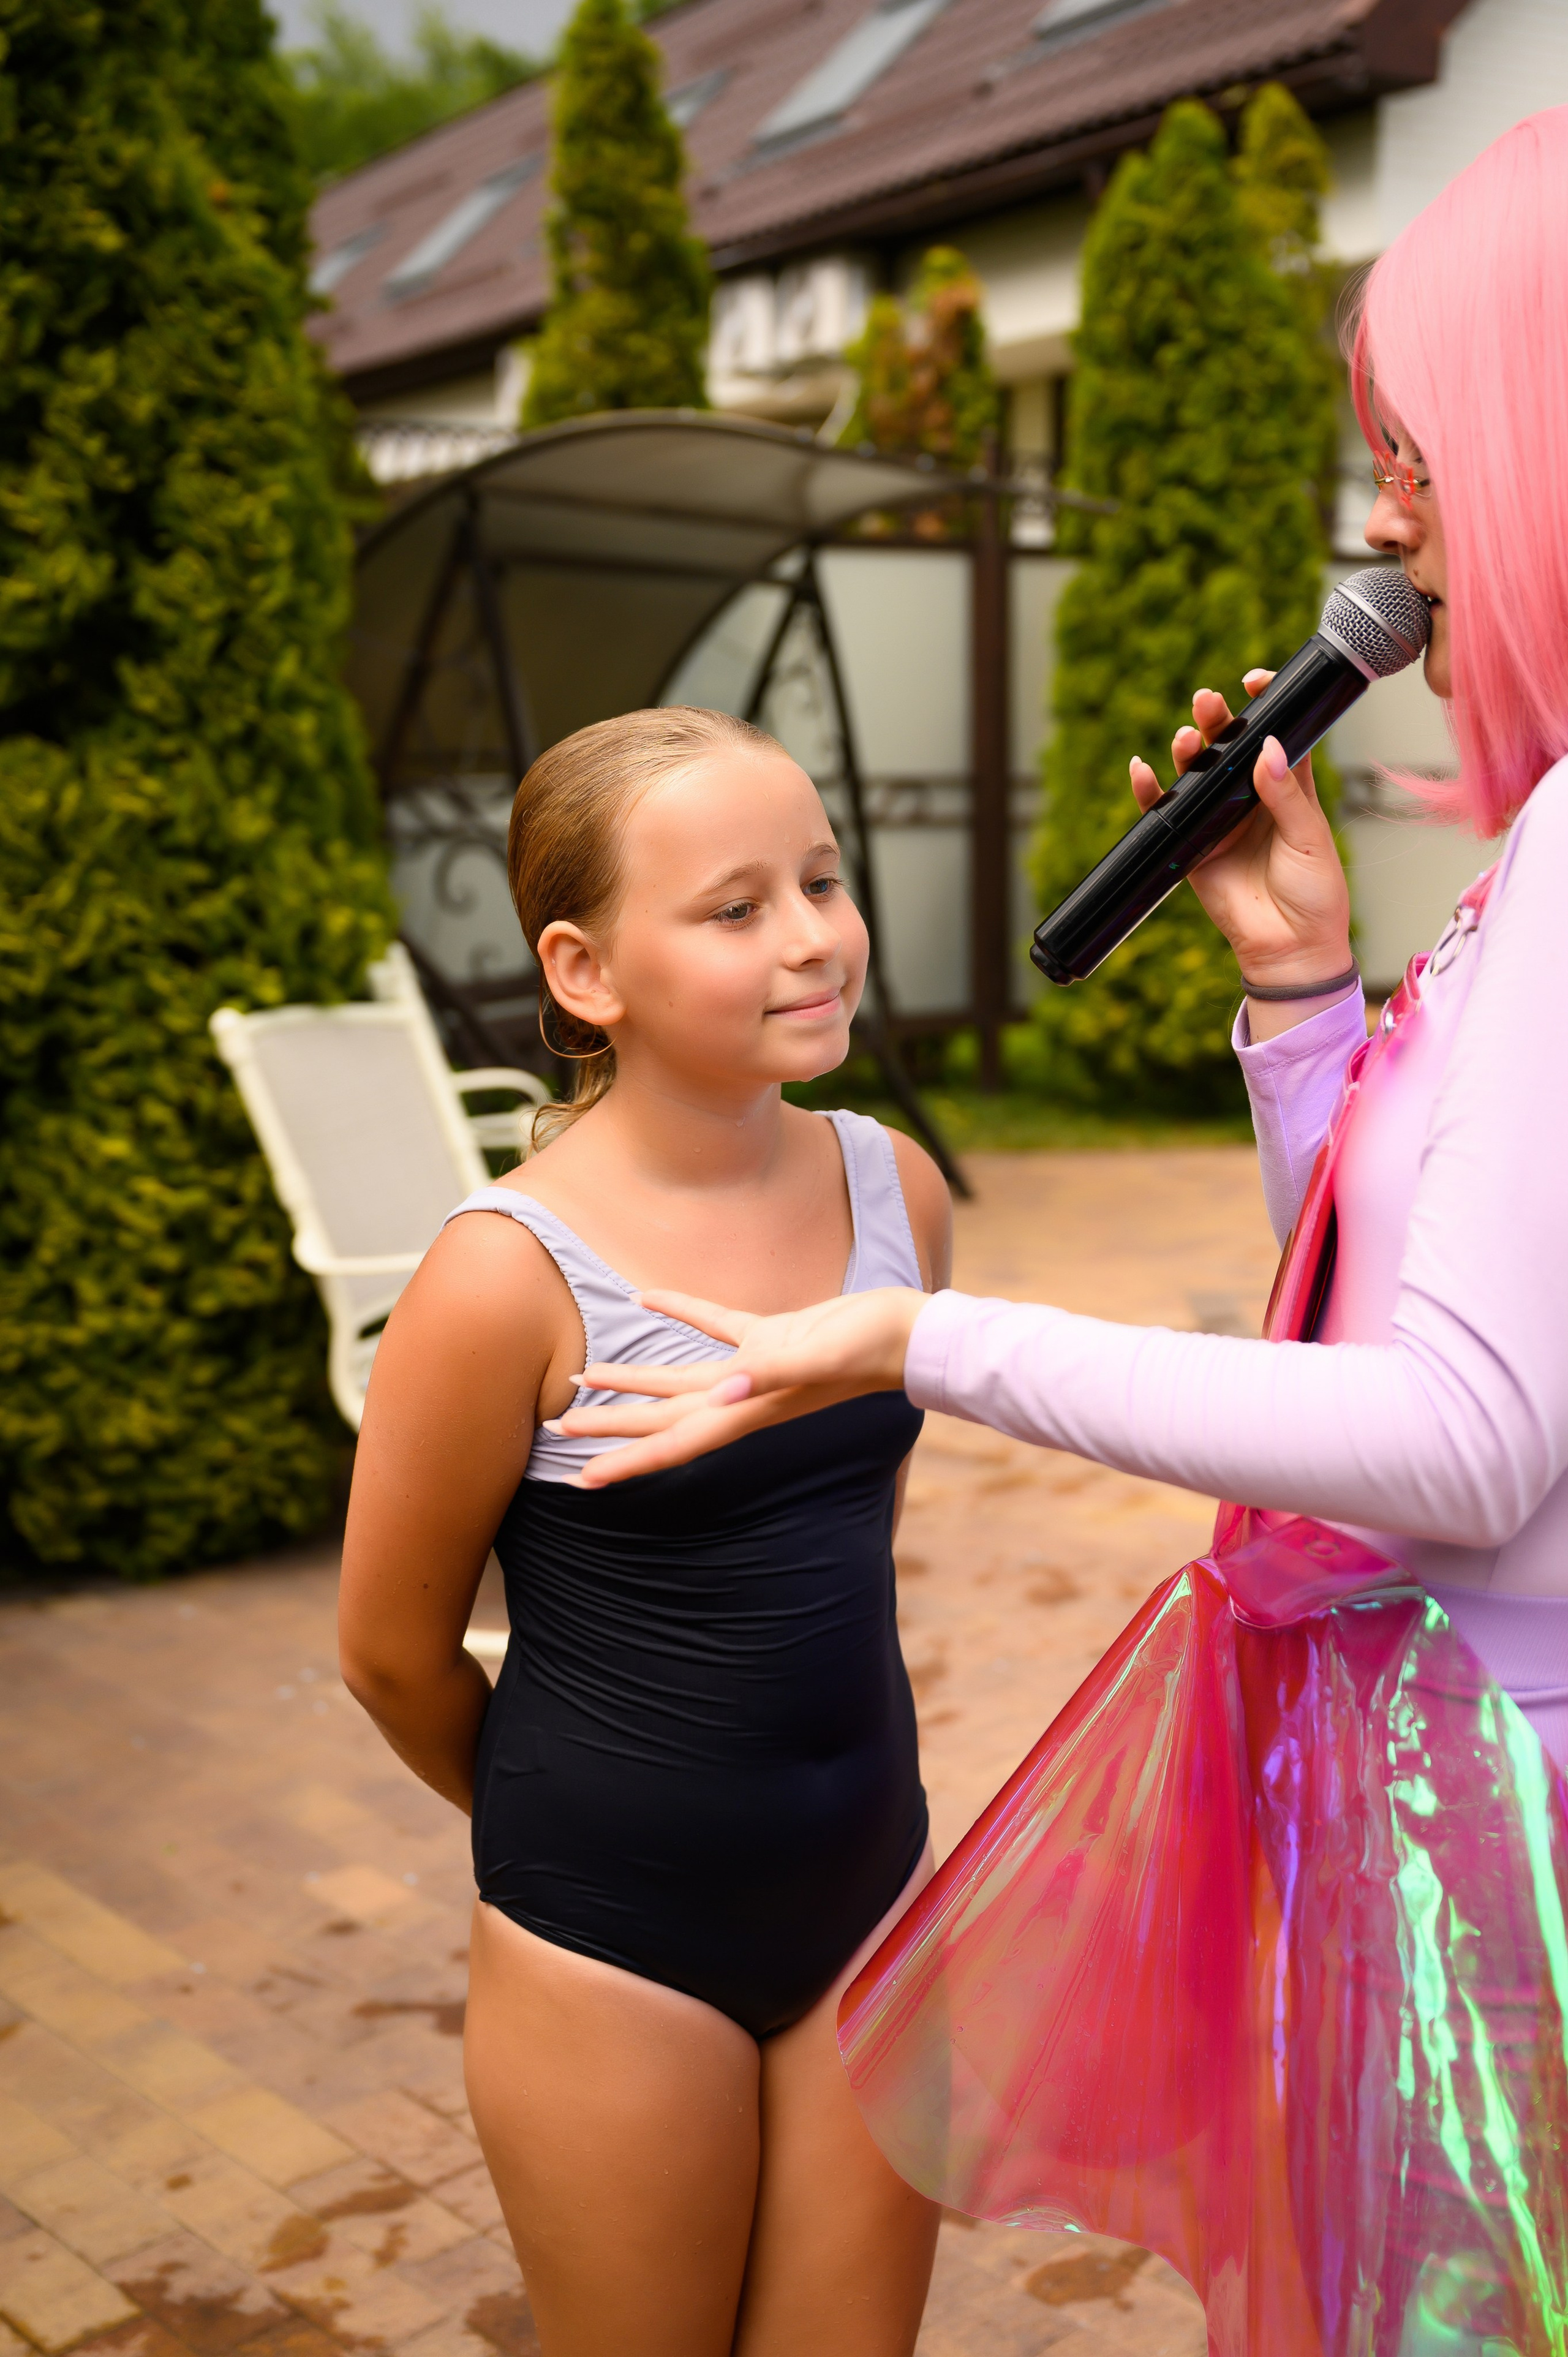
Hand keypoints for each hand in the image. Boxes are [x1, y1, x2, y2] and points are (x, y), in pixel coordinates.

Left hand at [551, 1286, 927, 1488]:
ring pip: (679, 1377)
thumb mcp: (822, 1358)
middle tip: (558, 1430)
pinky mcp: (772, 1336)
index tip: (584, 1478)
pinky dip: (679, 1313)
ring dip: (634, 1379)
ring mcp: (756, 1368)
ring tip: (586, 1376)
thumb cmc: (870, 1348)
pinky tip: (645, 1297)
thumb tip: (732, 1388)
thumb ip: (778, 1371)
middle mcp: (745, 1396)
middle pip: (664, 1417)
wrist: (911, 1332)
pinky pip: (712, 1327)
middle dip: (612, 1426)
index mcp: (750, 1408)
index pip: (678, 1441)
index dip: (630, 1461)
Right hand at [1129, 674, 1350, 989]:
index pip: (1275, 736)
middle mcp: (1252, 800)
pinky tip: (1142, 770)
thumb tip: (1265, 748)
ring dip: (1188, 751)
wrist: (1291, 949)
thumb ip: (1286, 794)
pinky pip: (1166, 814)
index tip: (1254, 681)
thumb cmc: (1315, 895)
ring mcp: (1220, 822)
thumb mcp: (1310, 839)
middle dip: (1217, 720)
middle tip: (1208, 702)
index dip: (1265, 706)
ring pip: (1198, 775)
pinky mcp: (1193, 849)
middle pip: (1230, 748)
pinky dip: (1150, 792)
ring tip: (1187, 737)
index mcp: (1289, 790)